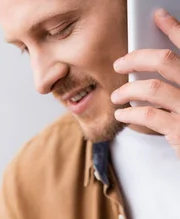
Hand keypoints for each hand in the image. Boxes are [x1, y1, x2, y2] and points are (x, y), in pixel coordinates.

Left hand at [111, 9, 179, 158]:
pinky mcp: (179, 130)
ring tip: (116, 96)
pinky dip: (130, 113)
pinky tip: (122, 115)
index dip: (174, 28)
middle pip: (165, 61)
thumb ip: (179, 81)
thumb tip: (153, 65)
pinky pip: (149, 115)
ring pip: (152, 88)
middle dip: (137, 58)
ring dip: (128, 90)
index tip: (158, 16)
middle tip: (119, 63)